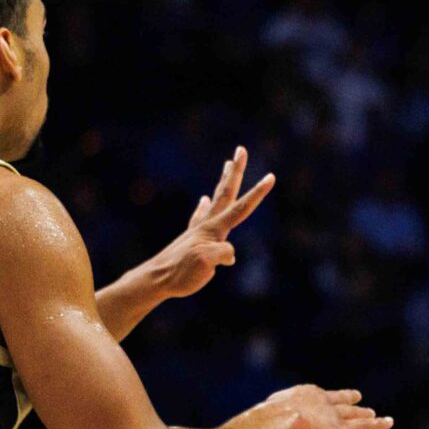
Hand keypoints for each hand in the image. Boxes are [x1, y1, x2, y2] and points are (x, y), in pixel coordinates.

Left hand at [139, 147, 275, 302]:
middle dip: (236, 171)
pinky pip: (200, 216)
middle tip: (241, 149)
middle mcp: (207, 224)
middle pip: (226, 193)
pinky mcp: (191, 238)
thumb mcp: (207, 263)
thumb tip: (230, 254)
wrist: (156, 279)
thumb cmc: (182, 273)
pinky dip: (203, 206)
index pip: (241, 208)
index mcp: (214, 229)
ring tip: (227, 164)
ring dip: (223, 181)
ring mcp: (198, 229)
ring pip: (215, 200)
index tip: (271, 176)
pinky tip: (203, 200)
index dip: (257, 193)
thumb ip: (222, 252)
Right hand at [268, 385, 392, 428]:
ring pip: (354, 414)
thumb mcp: (264, 421)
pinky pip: (365, 426)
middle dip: (348, 401)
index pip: (315, 399)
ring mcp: (334, 415)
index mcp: (302, 396)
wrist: (280, 420)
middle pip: (338, 402)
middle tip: (358, 398)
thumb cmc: (267, 422)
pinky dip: (378, 424)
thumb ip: (265, 427)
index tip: (327, 398)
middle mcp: (321, 402)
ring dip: (364, 414)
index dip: (323, 400)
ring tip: (374, 414)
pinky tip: (389, 422)